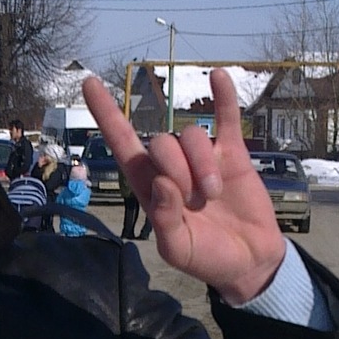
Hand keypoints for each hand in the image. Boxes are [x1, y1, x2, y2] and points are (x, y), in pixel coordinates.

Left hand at [81, 69, 286, 302]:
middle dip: (177, 168)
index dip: (106, 115)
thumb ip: (164, 219)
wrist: (250, 261)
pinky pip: (226, 119)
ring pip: (193, 136)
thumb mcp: (178, 249)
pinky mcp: (232, 154)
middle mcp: (172, 167)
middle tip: (195, 200)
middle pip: (162, 142)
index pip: (122, 143)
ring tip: (213, 194)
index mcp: (149, 187)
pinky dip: (222, 98)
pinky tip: (218, 77)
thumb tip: (161, 183)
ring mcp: (202, 157)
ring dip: (203, 165)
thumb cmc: (207, 257)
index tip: (89, 83)